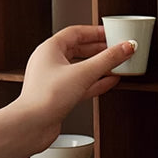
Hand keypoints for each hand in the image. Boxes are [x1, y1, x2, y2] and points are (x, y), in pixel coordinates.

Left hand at [17, 25, 134, 144]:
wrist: (32, 125)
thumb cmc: (45, 97)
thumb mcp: (84, 73)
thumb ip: (108, 59)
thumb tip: (126, 47)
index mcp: (49, 49)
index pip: (76, 32)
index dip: (95, 32)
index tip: (112, 33)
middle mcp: (49, 62)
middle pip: (79, 49)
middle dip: (100, 49)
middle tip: (117, 48)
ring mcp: (54, 79)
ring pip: (82, 67)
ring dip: (100, 65)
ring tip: (117, 64)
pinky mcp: (60, 95)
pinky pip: (82, 83)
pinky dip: (97, 81)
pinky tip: (110, 81)